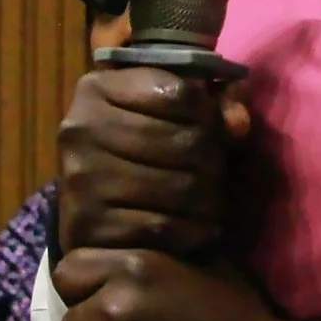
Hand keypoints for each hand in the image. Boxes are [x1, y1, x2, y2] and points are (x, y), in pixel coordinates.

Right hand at [54, 67, 253, 258]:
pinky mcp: (87, 224)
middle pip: (187, 141)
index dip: (211, 114)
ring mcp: (80, 178)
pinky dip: (193, 231)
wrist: (90, 211)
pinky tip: (198, 229)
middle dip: (216, 162)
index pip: (182, 93)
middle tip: (218, 175)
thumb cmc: (139, 149)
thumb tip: (239, 124)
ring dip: (210, 200)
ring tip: (211, 202)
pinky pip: (164, 226)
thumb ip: (215, 101)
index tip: (215, 130)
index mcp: (98, 88)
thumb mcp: (171, 110)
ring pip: (181, 187)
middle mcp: (81, 128)